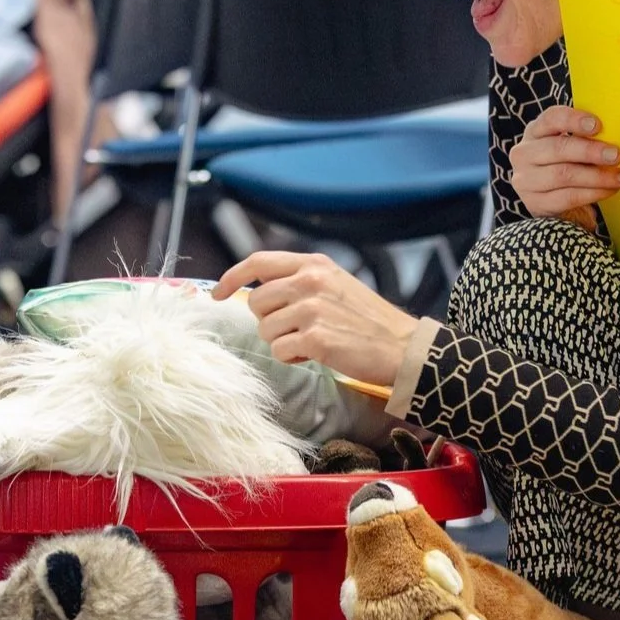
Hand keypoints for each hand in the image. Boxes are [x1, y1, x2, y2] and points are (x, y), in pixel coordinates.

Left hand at [212, 250, 417, 387]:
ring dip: (283, 342)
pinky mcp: (316, 338)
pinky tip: (318, 354)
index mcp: (314, 264)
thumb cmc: (367, 320)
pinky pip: (281, 351)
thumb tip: (256, 291)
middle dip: (269, 321)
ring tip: (313, 342)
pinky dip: (293, 358)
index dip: (231, 277)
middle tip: (297, 329)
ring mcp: (312, 309)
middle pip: (256, 302)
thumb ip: (299, 281)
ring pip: (266, 330)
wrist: (403, 347)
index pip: (258, 262)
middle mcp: (311, 281)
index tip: (216, 294)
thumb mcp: (335, 284)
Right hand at [512, 104, 619, 223]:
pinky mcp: (534, 203)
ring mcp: (526, 180)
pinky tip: (610, 190)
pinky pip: (567, 197)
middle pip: (558, 149)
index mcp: (535, 132)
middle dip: (591, 151)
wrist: (551, 200)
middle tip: (617, 155)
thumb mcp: (569, 147)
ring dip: (598, 176)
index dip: (574, 120)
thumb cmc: (565, 165)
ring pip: (564, 175)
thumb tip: (618, 135)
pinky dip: (593, 193)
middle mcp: (524, 154)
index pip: (550, 119)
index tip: (598, 125)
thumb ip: (586, 138)